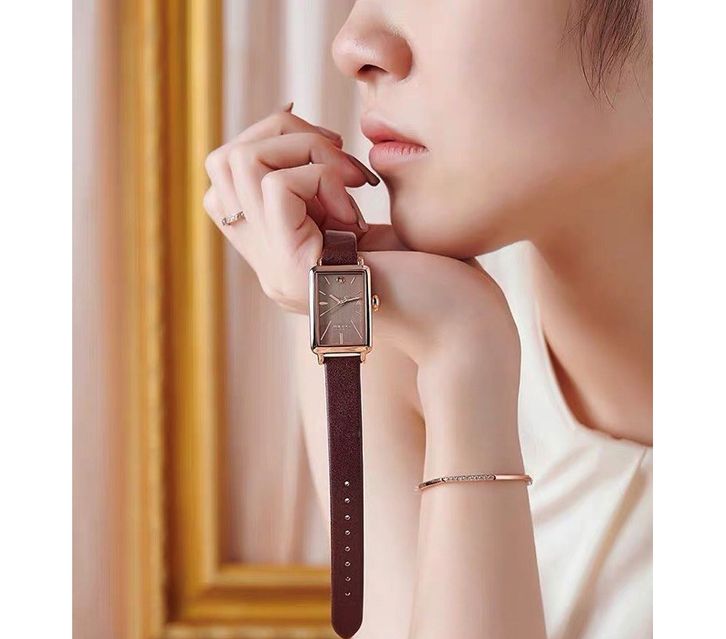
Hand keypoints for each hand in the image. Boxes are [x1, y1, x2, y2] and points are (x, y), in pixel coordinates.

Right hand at [203, 108, 521, 463]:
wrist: (459, 328)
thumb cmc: (432, 274)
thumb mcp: (369, 222)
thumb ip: (329, 190)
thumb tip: (312, 138)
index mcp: (281, 252)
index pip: (225, 178)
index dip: (269, 141)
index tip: (329, 151)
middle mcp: (269, 264)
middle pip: (223, 163)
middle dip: (284, 135)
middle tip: (341, 161)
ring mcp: (278, 271)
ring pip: (240, 166)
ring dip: (305, 153)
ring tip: (352, 186)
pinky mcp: (300, 271)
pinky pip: (277, 188)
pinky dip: (322, 177)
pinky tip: (358, 207)